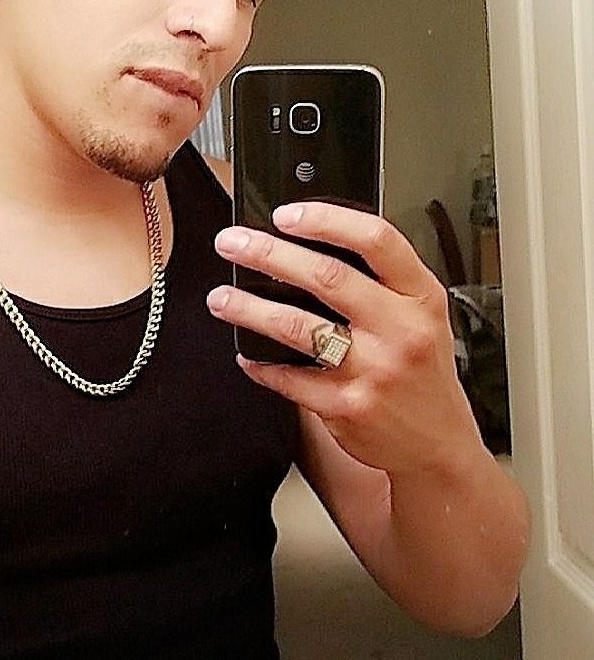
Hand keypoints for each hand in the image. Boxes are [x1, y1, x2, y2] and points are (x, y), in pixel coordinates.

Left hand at [207, 202, 484, 477]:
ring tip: (221, 298)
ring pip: (297, 328)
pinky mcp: (346, 408)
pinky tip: (247, 354)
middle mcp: (401, 331)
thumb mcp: (423, 317)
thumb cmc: (423, 373)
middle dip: (269, 254)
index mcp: (421, 297)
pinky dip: (260, 364)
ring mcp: (374, 371)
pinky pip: (288, 378)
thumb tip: (310, 244)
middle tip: (232, 243)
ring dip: (248, 309)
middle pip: (326, 278)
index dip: (327, 220)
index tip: (285, 214)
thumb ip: (382, 282)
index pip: (377, 241)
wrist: (439, 445)